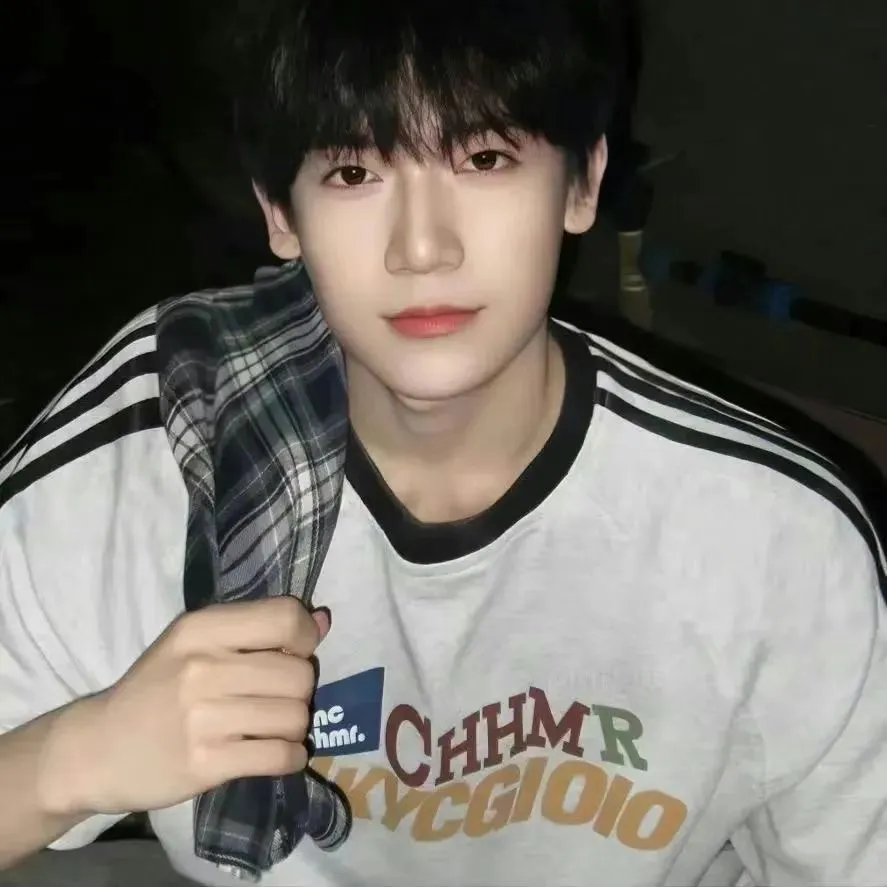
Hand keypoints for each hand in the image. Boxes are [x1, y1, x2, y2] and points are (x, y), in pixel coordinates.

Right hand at [51, 598, 328, 816]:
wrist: (97, 748)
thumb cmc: (156, 688)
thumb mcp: (195, 643)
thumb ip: (258, 628)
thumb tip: (323, 620)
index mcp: (201, 628)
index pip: (285, 619)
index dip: (305, 639)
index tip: (293, 654)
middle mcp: (202, 668)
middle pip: (299, 674)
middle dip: (300, 690)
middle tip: (278, 698)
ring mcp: (202, 718)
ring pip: (295, 716)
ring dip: (294, 726)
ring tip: (272, 727)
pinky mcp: (205, 764)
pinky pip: (280, 757)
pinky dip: (290, 757)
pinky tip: (276, 753)